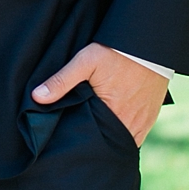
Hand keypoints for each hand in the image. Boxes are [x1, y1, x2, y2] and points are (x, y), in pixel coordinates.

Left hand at [32, 43, 167, 146]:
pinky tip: (111, 131)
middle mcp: (130, 123)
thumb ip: (62, 80)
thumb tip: (38, 97)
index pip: (94, 142)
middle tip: (79, 144)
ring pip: (122, 142)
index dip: (81, 144)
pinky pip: (137, 136)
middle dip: (95, 146)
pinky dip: (124, 136)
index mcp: (113, 115)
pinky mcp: (150, 117)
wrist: (150, 43)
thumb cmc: (117, 52)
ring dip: (110, 141)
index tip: (69, 145)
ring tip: (94, 139)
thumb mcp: (85, 62)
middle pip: (108, 145)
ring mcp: (143, 122)